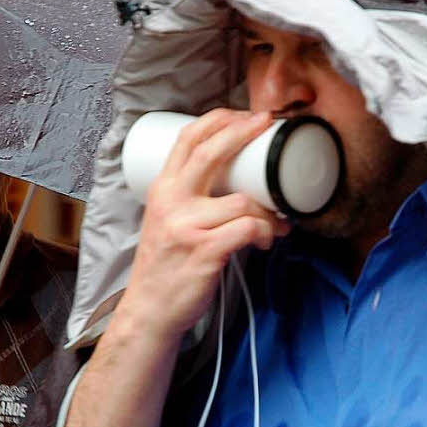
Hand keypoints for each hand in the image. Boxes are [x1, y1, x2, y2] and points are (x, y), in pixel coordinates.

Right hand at [123, 109, 291, 337]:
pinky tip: (265, 240)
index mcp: (162, 190)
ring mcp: (187, 227)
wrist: (150, 311)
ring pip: (242, 200)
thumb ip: (192, 199)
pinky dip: (264, 232)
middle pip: (210, 152)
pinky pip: (247, 229)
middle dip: (243, 131)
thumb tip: (240, 184)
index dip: (219, 119)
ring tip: (276, 223)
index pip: (187, 139)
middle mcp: (171, 202)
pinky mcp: (204, 252)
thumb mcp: (167, 222)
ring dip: (268, 210)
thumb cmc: (166, 267)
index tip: (246, 114)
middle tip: (267, 124)